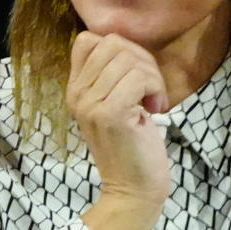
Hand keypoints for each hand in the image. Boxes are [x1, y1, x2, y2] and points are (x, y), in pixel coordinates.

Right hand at [69, 32, 171, 229]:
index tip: (133, 75)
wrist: (132, 189)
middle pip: (112, 44)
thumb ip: (113, 76)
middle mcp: (76, 94)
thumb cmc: (132, 146)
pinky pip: (139, 78)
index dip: (119, 48)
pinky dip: (155, 88)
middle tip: (150, 89)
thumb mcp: (115, 105)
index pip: (88, 40)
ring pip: (129, 59)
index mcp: (75, 90)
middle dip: (142, 60)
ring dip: (152, 77)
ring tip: (153, 102)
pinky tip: (155, 109)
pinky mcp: (110, 114)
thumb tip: (125, 44)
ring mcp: (90, 104)